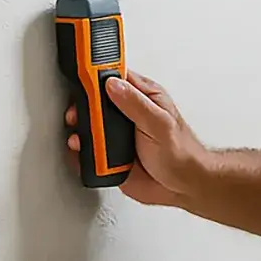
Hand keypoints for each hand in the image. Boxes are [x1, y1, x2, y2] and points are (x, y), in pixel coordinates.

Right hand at [65, 71, 206, 205]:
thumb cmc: (181, 153)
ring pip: (89, 125)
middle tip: (77, 116)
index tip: (81, 78)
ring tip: (80, 137)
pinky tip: (83, 152)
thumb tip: (113, 85)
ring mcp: (117, 133)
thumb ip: (136, 103)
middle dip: (82, 107)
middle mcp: (128, 112)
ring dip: (80, 131)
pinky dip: (82, 151)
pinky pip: (89, 148)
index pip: (114, 76)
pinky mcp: (110, 152)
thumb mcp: (159, 123)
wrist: (182, 186)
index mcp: (142, 96)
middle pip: (95, 101)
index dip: (95, 74)